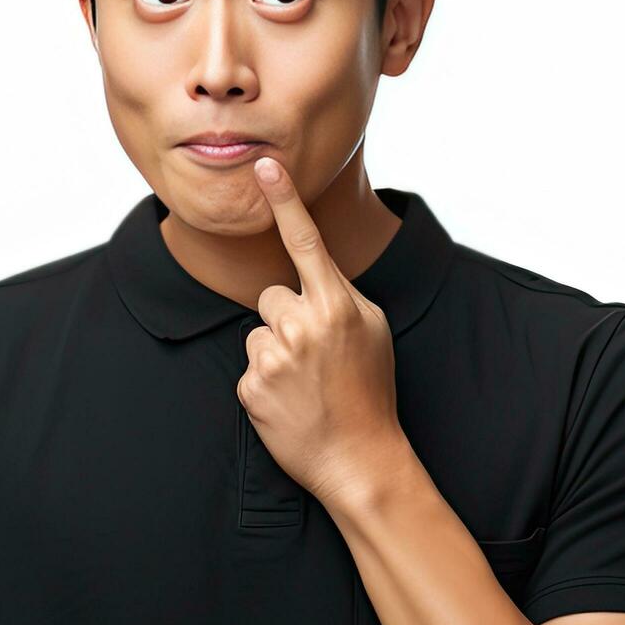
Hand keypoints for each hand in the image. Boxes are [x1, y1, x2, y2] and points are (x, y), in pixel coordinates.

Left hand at [238, 155, 409, 504]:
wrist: (359, 458)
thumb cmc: (371, 391)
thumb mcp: (373, 331)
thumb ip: (341, 297)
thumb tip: (312, 280)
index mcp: (337, 305)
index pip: (305, 241)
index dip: (284, 200)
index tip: (265, 166)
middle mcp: (302, 325)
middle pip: (272, 296)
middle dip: (287, 318)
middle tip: (315, 355)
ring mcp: (273, 357)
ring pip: (258, 331)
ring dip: (276, 351)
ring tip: (304, 382)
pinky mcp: (250, 387)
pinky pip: (250, 366)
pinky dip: (266, 382)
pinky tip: (290, 401)